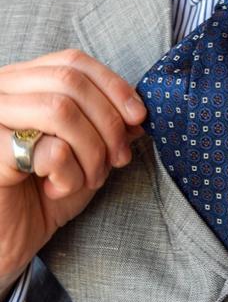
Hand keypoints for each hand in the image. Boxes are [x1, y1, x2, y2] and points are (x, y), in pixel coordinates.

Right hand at [0, 49, 146, 292]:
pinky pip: (48, 150)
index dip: (114, 86)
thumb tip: (139, 114)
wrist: (7, 240)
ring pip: (60, 110)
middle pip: (71, 82)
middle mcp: (0, 92)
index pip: (72, 61)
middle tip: (119, 159)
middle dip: (109, 124)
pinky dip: (70, 174)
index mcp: (21, 83)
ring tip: (89, 179)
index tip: (139, 118)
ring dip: (92, 151)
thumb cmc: (43, 194)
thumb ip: (107, 128)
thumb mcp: (85, 156)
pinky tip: (57, 189)